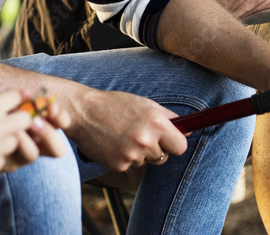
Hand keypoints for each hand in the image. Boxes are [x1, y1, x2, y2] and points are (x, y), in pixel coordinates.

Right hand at [65, 89, 186, 171]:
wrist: (82, 112)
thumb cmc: (114, 104)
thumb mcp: (144, 104)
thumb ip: (168, 117)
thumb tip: (187, 129)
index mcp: (156, 123)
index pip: (181, 146)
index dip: (175, 144)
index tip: (169, 142)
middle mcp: (146, 140)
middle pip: (164, 157)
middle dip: (155, 149)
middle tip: (138, 135)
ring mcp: (132, 155)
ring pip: (145, 161)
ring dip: (138, 153)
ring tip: (121, 136)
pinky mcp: (119, 165)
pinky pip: (129, 165)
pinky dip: (123, 157)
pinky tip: (112, 143)